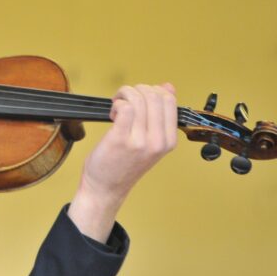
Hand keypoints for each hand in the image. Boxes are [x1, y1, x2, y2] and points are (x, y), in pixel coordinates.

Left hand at [68, 83, 177, 241]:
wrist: (107, 188)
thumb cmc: (124, 164)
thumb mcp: (150, 140)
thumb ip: (159, 115)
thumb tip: (168, 87)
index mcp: (169, 140)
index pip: (169, 100)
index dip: (152, 91)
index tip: (139, 99)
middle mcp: (158, 141)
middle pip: (154, 95)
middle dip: (137, 90)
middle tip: (125, 100)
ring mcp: (140, 141)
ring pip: (138, 99)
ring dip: (124, 95)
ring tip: (117, 107)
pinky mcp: (120, 139)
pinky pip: (125, 108)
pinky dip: (117, 104)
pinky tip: (113, 114)